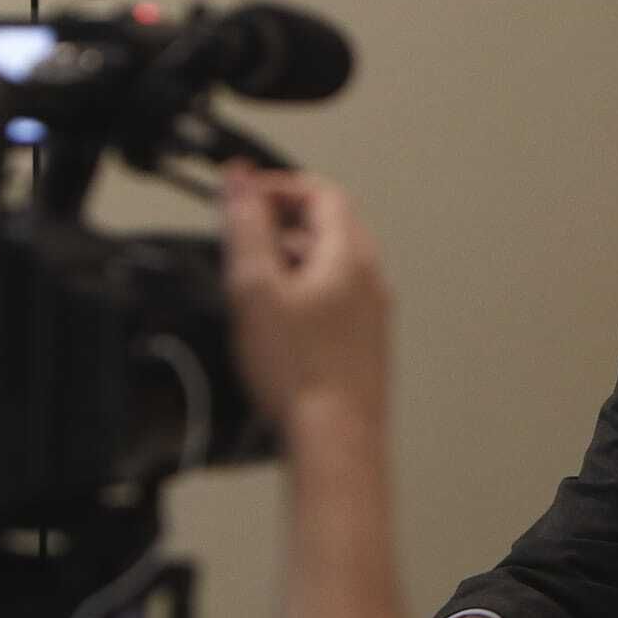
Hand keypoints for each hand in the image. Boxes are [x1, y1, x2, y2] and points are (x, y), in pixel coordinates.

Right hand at [221, 160, 390, 430]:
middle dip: (284, 219)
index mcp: (352, 255)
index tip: (245, 197)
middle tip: (245, 233)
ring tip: (256, 277)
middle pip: (333, 225)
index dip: (280, 186)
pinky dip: (308, 290)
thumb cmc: (302, 371)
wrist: (336, 435)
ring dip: (294, 256)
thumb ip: (247, 228)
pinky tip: (281, 320)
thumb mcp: (257, 287)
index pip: (324, 192)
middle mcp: (373, 279)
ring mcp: (375, 313)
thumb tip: (242, 182)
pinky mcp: (367, 342)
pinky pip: (340, 297)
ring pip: (335, 263)